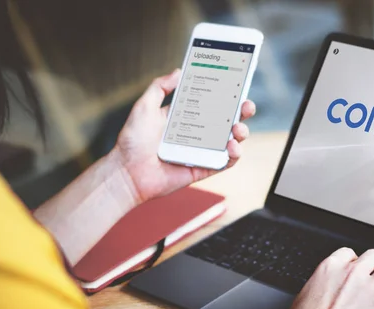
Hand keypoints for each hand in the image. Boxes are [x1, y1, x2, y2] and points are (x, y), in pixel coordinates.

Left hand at [112, 69, 256, 203]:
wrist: (126, 172)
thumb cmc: (132, 141)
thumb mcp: (144, 106)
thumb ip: (160, 87)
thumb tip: (179, 71)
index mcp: (186, 116)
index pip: (212, 102)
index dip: (227, 94)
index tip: (237, 84)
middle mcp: (197, 133)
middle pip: (227, 120)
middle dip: (241, 111)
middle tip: (246, 105)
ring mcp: (202, 151)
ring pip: (231, 141)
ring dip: (241, 133)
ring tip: (237, 129)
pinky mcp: (203, 169)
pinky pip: (225, 162)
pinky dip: (234, 155)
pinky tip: (233, 147)